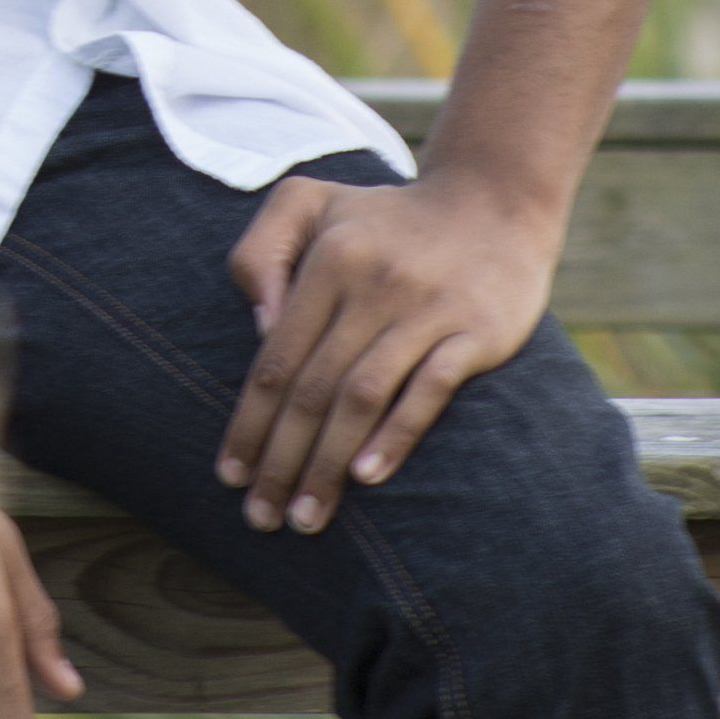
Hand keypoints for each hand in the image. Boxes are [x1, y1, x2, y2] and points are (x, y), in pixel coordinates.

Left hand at [214, 170, 561, 535]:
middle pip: (313, 387)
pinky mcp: (476, 329)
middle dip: (280, 459)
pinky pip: (429, 390)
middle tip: (260, 517)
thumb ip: (262, 253)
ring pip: (362, 395)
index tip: (229, 476)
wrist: (490, 201)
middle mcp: (373, 282)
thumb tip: (258, 330)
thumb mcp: (309, 203)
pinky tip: (367, 475)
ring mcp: (427, 307)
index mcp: (328, 257)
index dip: (249, 422)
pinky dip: (396, 434)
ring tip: (306, 516)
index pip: (276, 358)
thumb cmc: (383, 218)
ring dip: (328, 463)